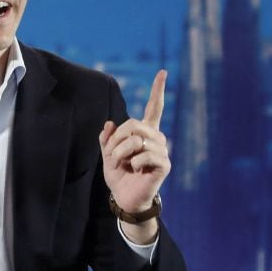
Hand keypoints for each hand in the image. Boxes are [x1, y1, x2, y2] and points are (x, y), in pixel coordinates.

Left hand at [99, 71, 169, 239]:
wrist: (126, 199)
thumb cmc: (120, 176)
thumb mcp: (107, 155)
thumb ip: (107, 139)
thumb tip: (109, 124)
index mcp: (145, 132)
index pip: (154, 107)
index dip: (158, 89)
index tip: (163, 72)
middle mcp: (157, 138)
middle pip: (134, 124)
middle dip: (117, 140)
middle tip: (113, 156)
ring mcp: (162, 150)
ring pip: (137, 139)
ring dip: (122, 154)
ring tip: (124, 165)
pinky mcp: (164, 164)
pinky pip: (144, 154)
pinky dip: (134, 163)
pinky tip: (136, 170)